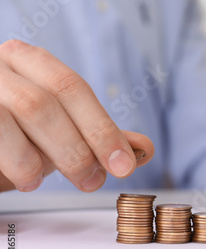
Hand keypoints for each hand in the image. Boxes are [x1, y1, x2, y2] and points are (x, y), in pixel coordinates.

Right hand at [0, 40, 153, 192]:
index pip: (73, 88)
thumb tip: (143, 149)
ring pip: (15, 116)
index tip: (123, 164)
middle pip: (42, 104)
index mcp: (31, 62)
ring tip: (42, 180)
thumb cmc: (20, 130)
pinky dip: (14, 166)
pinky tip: (22, 178)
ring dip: (37, 160)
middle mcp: (0, 68)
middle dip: (75, 149)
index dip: (101, 129)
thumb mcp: (63, 130)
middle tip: (91, 181)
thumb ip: (98, 136)